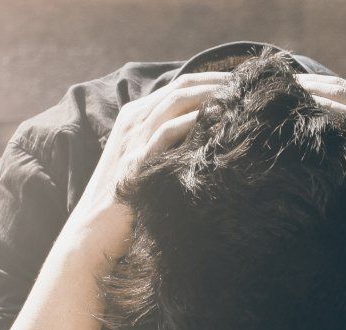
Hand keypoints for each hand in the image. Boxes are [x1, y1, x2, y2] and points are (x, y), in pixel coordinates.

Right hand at [66, 72, 231, 262]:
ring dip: (211, 97)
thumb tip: (211, 141)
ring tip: (240, 100)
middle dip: (218, 83)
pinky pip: (167, 132)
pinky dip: (194, 123)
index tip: (244, 86)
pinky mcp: (135, 161)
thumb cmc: (129, 203)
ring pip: (176, 102)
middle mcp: (134, 121)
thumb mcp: (152, 166)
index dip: (214, 81)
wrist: (95, 233)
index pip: (180, 86)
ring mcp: (133, 139)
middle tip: (250, 87)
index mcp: (137, 118)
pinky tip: (218, 123)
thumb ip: (173, 148)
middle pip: (181, 87)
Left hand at [292, 74, 345, 252]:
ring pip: (342, 93)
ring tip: (279, 97)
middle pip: (339, 85)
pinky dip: (323, 109)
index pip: (342, 87)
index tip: (281, 87)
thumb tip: (306, 123)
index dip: (310, 84)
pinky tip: (299, 114)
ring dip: (309, 92)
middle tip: (272, 88)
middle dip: (305, 84)